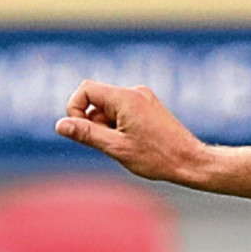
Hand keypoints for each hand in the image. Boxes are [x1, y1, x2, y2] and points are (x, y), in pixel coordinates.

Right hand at [57, 81, 211, 185]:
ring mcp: (143, 98)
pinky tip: (132, 144)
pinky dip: (118, 127)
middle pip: (96, 99)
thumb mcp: (115, 147)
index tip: (82, 131)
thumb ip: (86, 134)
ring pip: (108, 108)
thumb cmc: (156, 157)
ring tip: (124, 146)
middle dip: (93, 122)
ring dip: (106, 127)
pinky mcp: (148, 107)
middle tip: (108, 144)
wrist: (189, 161)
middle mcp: (134, 92)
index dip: (75, 109)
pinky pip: (122, 112)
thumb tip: (60, 125)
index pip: (85, 90)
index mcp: (125, 98)